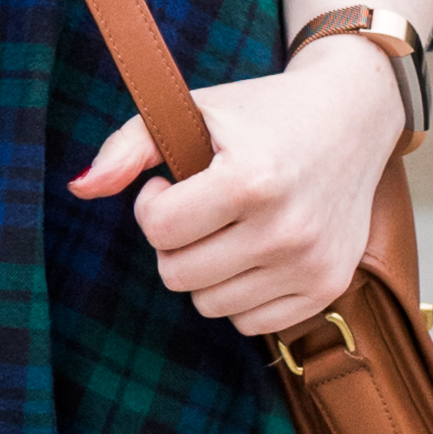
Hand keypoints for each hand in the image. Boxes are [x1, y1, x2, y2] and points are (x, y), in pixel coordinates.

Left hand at [68, 45, 398, 346]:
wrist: (352, 116)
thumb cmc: (261, 113)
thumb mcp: (192, 110)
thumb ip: (128, 147)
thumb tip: (79, 189)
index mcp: (252, 180)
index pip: (160, 230)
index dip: (153, 204)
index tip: (171, 182)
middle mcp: (287, 229)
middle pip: (179, 276)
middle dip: (176, 242)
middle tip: (200, 207)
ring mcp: (311, 264)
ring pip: (211, 306)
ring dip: (207, 270)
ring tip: (230, 225)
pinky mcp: (329, 287)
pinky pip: (252, 323)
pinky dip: (242, 293)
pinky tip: (256, 250)